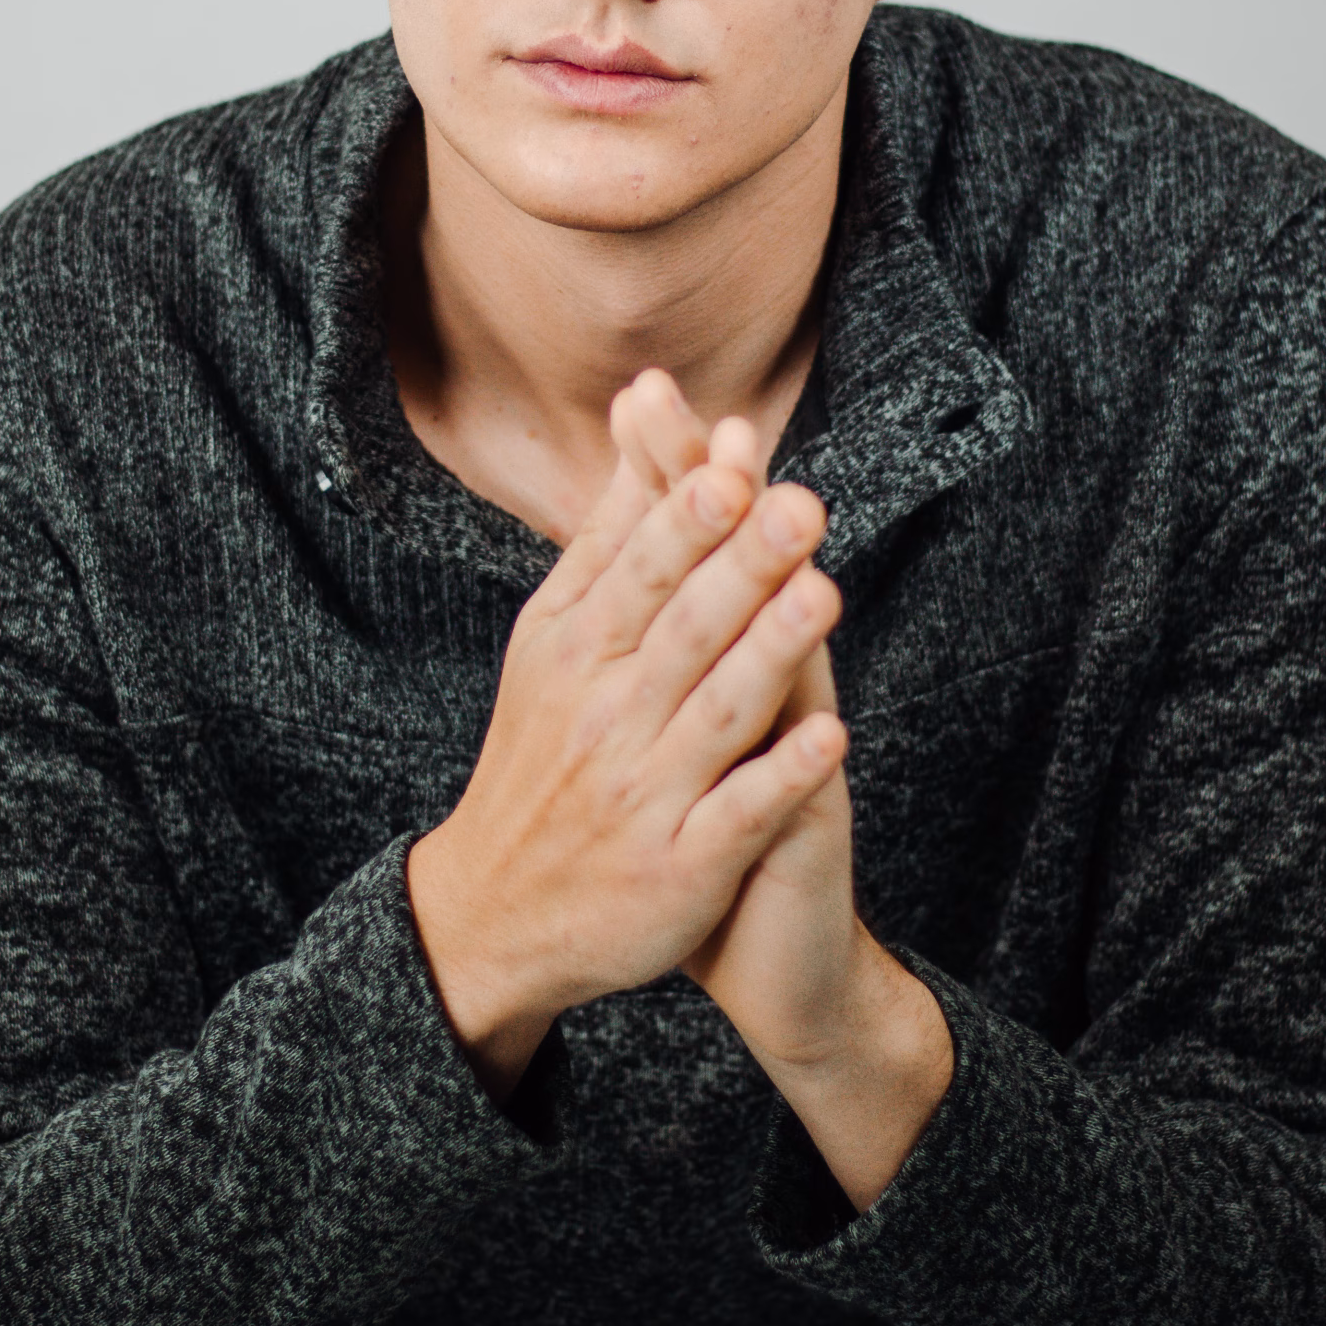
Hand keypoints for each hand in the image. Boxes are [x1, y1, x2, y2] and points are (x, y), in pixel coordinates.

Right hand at [407, 374, 847, 1097]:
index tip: (732, 464)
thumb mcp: (552, 641)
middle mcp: (606, 715)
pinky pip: (738, 815)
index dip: (687, 521)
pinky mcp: (681, 867)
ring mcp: (643, 793)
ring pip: (718, 713)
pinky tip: (831, 736)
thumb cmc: (545, 755)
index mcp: (576, 650)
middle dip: (741, 567)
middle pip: (684, 629)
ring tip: (824, 597)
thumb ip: (610, 533)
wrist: (494, 914)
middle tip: (799, 507)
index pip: (639, 572)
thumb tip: (643, 411)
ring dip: (771, 654)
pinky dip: (780, 777)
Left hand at [611, 376, 954, 1208]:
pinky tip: (825, 736)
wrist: (774, 960)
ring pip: (797, 677)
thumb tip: (615, 535)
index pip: (697, 550)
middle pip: (755, 587)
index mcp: (725, 663)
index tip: (644, 394)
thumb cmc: (708, 831)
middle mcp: (771, 697)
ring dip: (793, 612)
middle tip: (726, 426)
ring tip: (794, 539)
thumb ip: (652, 637)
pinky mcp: (802, 841)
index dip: (672, 477)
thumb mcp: (674, 727)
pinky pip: (807, 803)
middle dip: (736, 511)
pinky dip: (812, 771)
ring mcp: (794, 763)